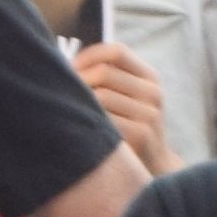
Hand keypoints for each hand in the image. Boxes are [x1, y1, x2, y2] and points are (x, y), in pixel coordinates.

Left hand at [74, 41, 174, 167]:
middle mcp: (153, 93)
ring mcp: (149, 114)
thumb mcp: (130, 98)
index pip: (117, 51)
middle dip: (79, 80)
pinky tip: (81, 127)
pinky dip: (88, 121)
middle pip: (105, 73)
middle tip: (64, 92)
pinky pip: (104, 120)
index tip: (71, 68)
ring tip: (70, 110)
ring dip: (80, 102)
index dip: (89, 56)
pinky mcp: (141, 135)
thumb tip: (65, 64)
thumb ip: (108, 79)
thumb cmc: (128, 126)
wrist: (152, 165)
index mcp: (149, 78)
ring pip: (101, 96)